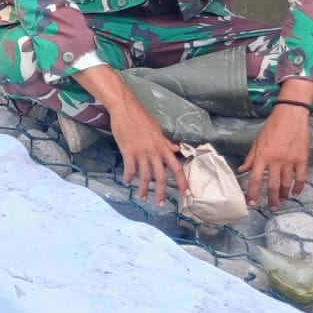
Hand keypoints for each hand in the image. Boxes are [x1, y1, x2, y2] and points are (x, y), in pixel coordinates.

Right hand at [105, 93, 188, 207]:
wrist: (125, 109)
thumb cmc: (141, 118)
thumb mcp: (156, 130)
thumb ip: (165, 142)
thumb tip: (175, 150)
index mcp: (163, 147)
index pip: (176, 168)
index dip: (182, 182)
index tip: (187, 194)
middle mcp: (154, 152)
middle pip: (161, 177)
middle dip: (161, 192)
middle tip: (160, 204)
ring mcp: (141, 153)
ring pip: (145, 176)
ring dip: (144, 189)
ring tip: (143, 198)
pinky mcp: (128, 152)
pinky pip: (130, 169)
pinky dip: (128, 177)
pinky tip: (127, 182)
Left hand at [239, 105, 311, 208]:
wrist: (291, 116)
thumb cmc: (272, 128)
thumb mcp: (257, 142)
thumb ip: (250, 158)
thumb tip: (241, 170)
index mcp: (262, 156)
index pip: (256, 179)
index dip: (253, 193)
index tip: (252, 203)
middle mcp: (275, 160)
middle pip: (273, 185)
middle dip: (272, 199)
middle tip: (271, 207)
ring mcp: (290, 161)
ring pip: (287, 184)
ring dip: (284, 195)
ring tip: (282, 200)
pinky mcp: (302, 160)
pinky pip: (301, 178)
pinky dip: (299, 188)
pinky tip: (296, 192)